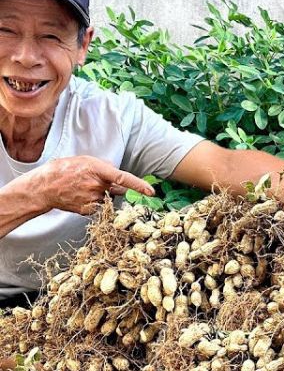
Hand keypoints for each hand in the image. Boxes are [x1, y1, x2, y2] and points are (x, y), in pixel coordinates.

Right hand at [28, 156, 153, 215]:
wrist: (44, 187)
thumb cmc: (64, 170)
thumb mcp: (84, 160)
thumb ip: (103, 166)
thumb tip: (117, 173)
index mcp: (97, 170)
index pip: (123, 178)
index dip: (138, 185)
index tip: (150, 191)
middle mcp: (97, 186)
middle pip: (118, 189)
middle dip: (116, 187)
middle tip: (98, 182)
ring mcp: (92, 199)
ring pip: (108, 198)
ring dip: (103, 194)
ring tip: (84, 188)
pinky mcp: (88, 210)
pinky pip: (99, 206)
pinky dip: (94, 201)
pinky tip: (81, 196)